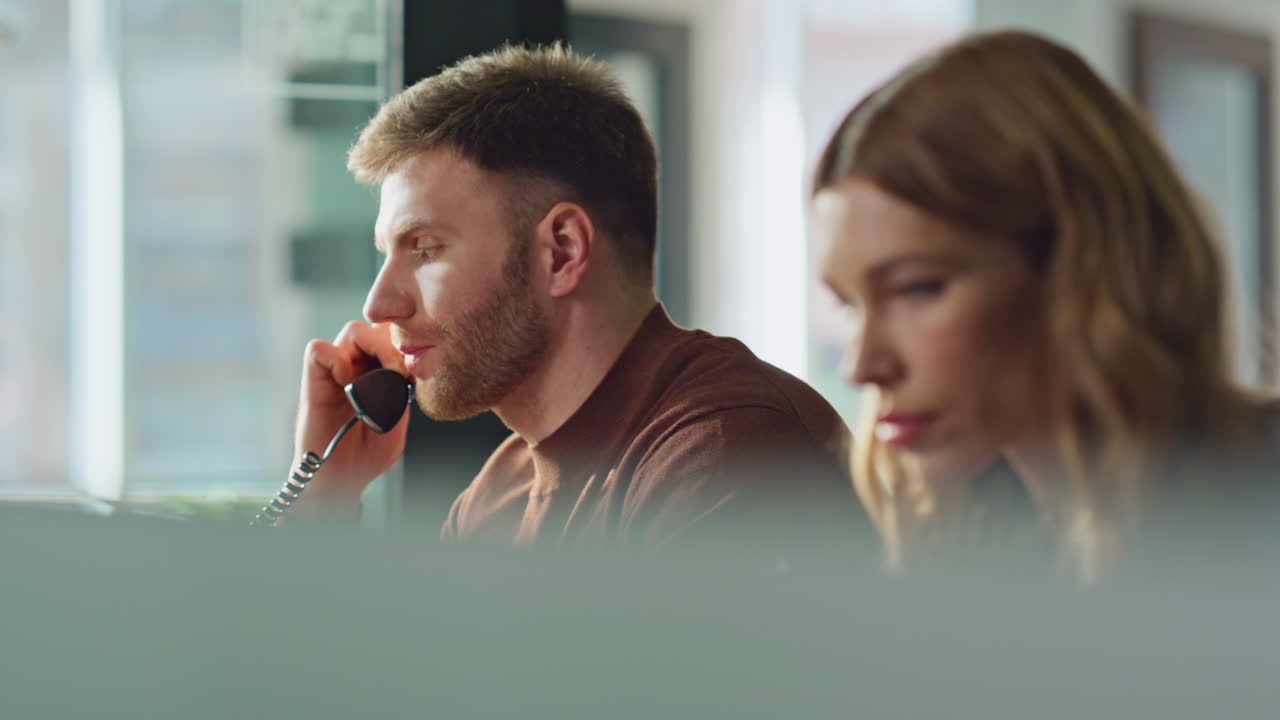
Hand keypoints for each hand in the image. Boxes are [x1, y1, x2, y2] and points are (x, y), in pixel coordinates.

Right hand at [290, 321, 410, 512]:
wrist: (340, 478)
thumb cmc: (367, 454)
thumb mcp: (397, 427)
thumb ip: (401, 398)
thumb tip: (403, 375)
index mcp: (382, 373)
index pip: (397, 337)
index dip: (409, 345)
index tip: (415, 372)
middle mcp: (360, 366)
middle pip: (379, 326)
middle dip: (395, 343)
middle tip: (401, 371)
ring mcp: (336, 371)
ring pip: (354, 330)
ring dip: (371, 347)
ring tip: (377, 379)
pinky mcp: (314, 380)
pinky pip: (318, 349)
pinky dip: (336, 358)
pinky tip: (346, 383)